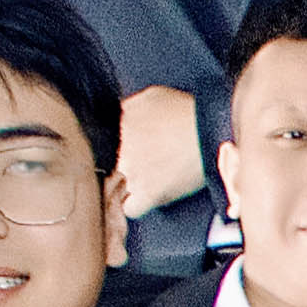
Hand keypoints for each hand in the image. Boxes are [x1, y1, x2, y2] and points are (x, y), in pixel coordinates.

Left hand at [110, 83, 206, 231]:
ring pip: (113, 189)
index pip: (94, 145)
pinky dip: (134, 205)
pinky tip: (141, 196)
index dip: (102, 152)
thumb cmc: (186, 112)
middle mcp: (120, 151)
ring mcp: (133, 174)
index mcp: (116, 126)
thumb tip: (113, 117)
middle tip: (127, 168)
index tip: (110, 156)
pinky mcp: (150, 194)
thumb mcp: (149, 97)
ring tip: (136, 182)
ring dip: (122, 187)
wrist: (211, 131)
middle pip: (102, 169)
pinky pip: (130, 209)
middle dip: (112, 169)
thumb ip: (125, 108)